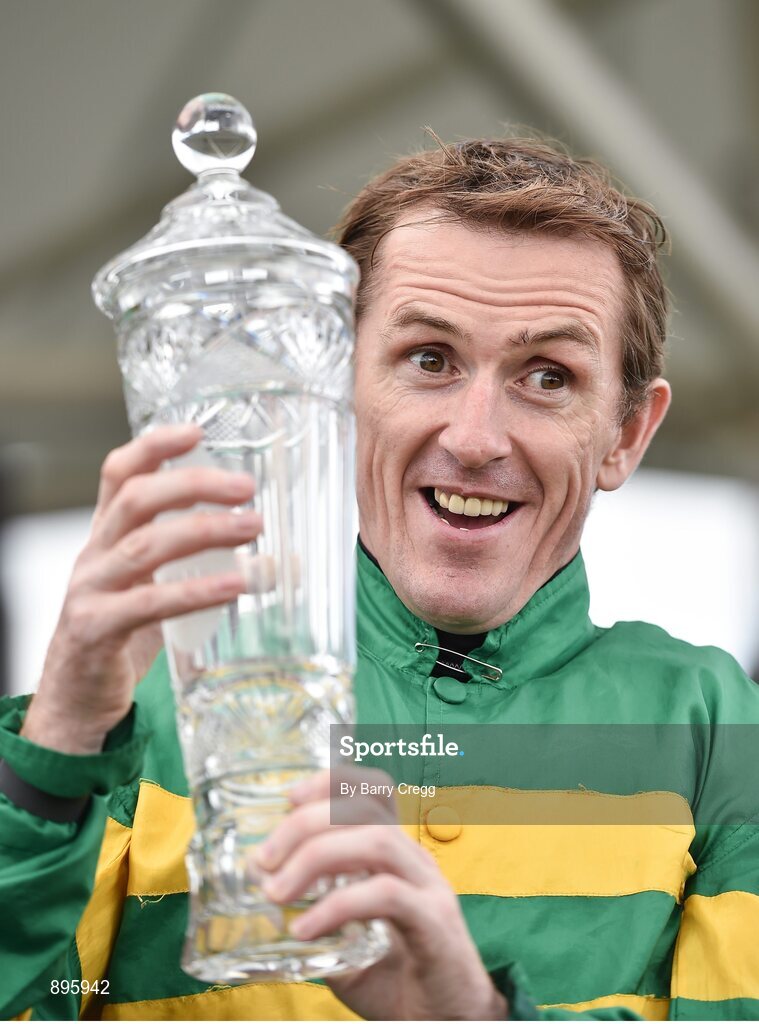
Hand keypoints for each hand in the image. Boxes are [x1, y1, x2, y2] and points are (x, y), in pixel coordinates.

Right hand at [22, 424, 260, 753]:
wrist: (76, 701)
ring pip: (145, 546)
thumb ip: (207, 568)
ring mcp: (89, 591)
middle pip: (138, 499)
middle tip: (247, 486)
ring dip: (205, 531)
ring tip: (254, 526)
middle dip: (194, 485)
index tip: (198, 430)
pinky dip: (195, 590)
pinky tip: (235, 584)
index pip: (120, 473)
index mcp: (107, 535)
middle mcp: (93, 554)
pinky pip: (148, 604)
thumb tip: (286, 561)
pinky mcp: (95, 630)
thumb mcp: (159, 590)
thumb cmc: (125, 636)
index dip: (154, 446)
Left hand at [254, 768, 507, 1020]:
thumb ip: (313, 915)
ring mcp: (429, 888)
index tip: (288, 797)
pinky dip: (337, 906)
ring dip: (315, 857)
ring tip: (277, 891)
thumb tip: (262, 892)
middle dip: (305, 824)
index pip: (372, 791)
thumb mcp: (346, 943)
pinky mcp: (434, 924)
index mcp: (397, 856)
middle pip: (363, 809)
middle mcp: (415, 861)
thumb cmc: (398, 981)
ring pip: (375, 841)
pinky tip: (304, 930)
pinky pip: (385, 895)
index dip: (330, 782)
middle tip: (264, 860)